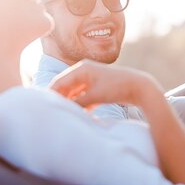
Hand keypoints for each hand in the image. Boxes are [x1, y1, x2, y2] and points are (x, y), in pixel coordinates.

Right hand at [49, 59, 163, 109]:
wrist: (140, 87)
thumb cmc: (117, 88)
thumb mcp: (95, 96)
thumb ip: (77, 102)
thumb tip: (64, 109)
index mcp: (82, 69)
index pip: (60, 82)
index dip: (51, 94)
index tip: (44, 106)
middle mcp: (85, 71)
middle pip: (66, 87)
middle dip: (60, 99)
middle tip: (52, 112)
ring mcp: (92, 79)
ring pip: (75, 93)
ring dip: (71, 103)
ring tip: (63, 115)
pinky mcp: (98, 88)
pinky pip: (84, 96)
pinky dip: (81, 105)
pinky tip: (79, 115)